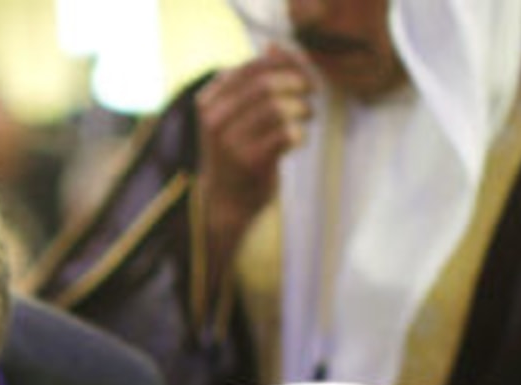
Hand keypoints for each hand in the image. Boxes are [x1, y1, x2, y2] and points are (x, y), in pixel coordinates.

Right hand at [194, 47, 315, 232]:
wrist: (225, 202)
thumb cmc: (237, 151)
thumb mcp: (238, 112)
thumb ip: (255, 79)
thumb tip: (275, 46)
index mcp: (208, 100)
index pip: (252, 67)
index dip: (286, 65)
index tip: (304, 75)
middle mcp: (214, 120)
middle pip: (265, 85)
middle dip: (297, 83)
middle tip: (312, 92)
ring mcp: (229, 142)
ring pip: (277, 108)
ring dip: (302, 108)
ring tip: (308, 114)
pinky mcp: (249, 162)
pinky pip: (285, 134)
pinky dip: (299, 132)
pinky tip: (299, 139)